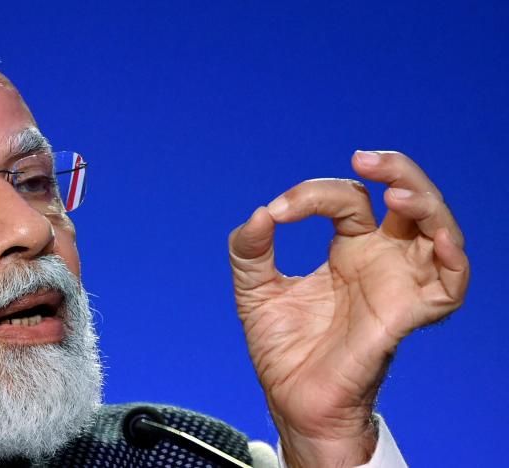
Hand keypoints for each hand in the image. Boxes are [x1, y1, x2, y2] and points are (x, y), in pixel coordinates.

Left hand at [228, 151, 468, 466]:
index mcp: (348, 248)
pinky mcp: (406, 314)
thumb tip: (259, 213)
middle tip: (365, 158)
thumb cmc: (283, 348)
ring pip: (436, 229)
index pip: (346, 199)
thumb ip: (249, 251)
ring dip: (425, 203)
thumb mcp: (255, 289)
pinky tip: (436, 239)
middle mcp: (380, 259)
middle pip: (408, 200)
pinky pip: (449, 285)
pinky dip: (451, 259)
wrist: (292, 400)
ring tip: (396, 190)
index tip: (277, 213)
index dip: (312, 195)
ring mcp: (397, 284)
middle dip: (395, 170)